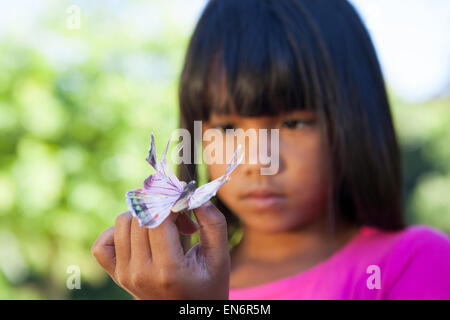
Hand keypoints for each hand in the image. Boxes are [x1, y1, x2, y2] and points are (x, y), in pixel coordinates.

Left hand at [91, 201, 229, 299]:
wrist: (187, 313)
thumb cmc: (207, 285)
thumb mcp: (219, 257)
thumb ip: (213, 223)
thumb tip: (193, 194)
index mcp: (168, 270)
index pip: (158, 218)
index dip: (172, 201)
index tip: (185, 199)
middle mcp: (141, 273)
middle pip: (141, 217)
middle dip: (163, 208)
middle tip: (183, 221)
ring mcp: (125, 275)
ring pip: (122, 223)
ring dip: (145, 215)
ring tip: (165, 228)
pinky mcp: (116, 275)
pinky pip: (104, 242)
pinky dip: (118, 232)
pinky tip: (141, 235)